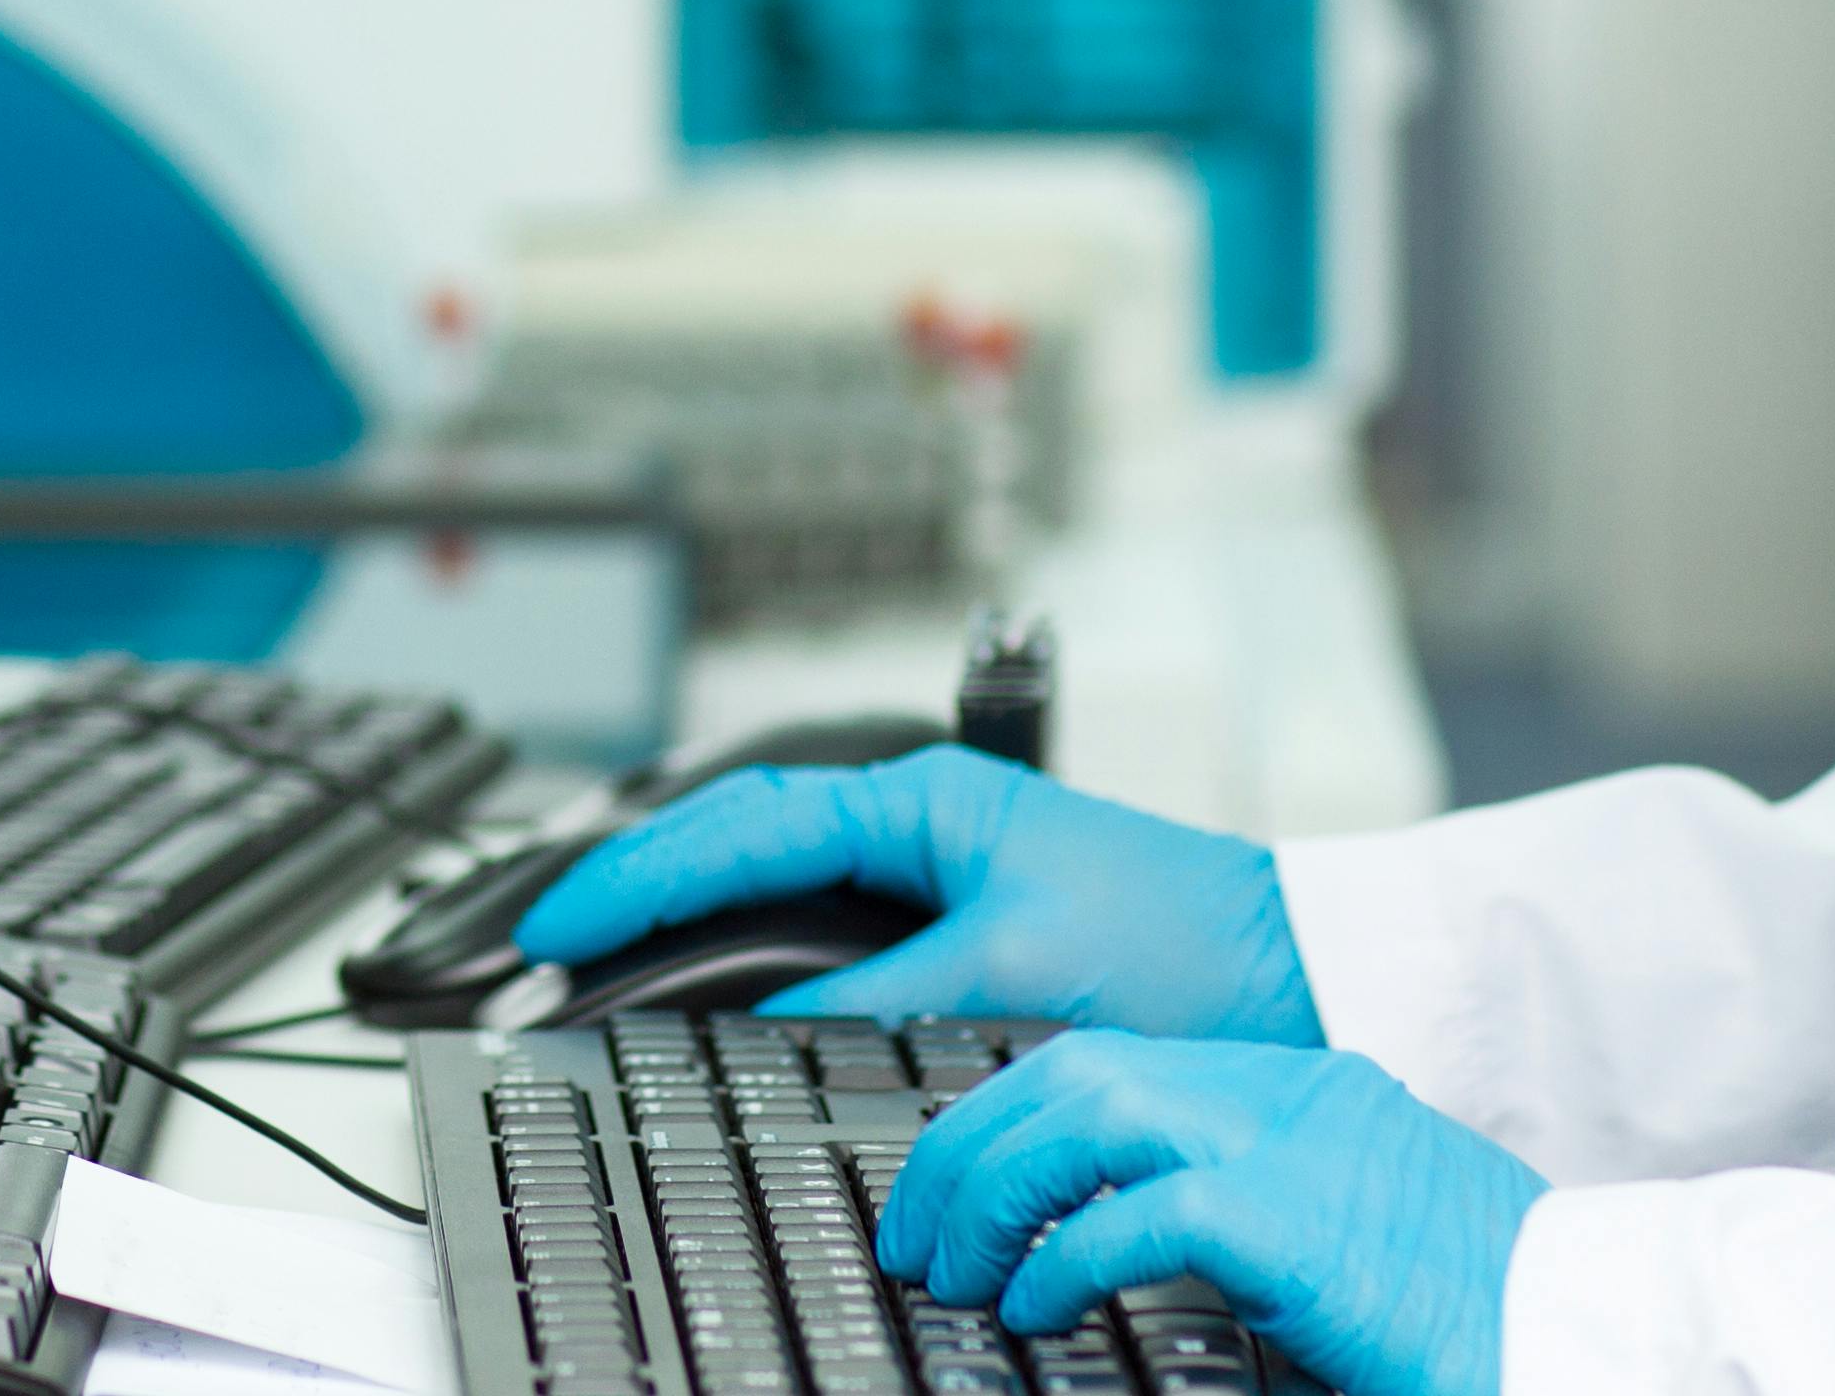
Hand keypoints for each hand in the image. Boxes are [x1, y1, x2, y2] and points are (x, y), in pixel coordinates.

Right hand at [509, 748, 1320, 1041]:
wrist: (1296, 972)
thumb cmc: (1185, 948)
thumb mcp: (1016, 978)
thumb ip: (882, 1001)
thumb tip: (769, 1037)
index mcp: (925, 797)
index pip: (740, 826)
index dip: (635, 878)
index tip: (554, 926)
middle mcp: (919, 815)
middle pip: (733, 832)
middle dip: (632, 880)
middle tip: (538, 936)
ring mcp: (933, 864)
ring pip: (770, 873)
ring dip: (683, 910)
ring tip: (595, 954)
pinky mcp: (956, 920)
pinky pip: (820, 922)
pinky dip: (750, 946)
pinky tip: (713, 987)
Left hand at [878, 1031, 1540, 1395]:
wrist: (1586, 1322)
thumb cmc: (1478, 1300)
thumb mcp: (1345, 1233)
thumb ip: (1246, 1216)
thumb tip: (1117, 1254)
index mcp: (1298, 1089)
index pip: (1113, 1061)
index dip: (1013, 1111)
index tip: (959, 1175)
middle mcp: (1285, 1094)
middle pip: (1074, 1070)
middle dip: (972, 1141)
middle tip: (916, 1225)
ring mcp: (1289, 1144)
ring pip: (1083, 1112)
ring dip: (991, 1187)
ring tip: (947, 1265)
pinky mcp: (1290, 1219)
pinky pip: (1133, 1214)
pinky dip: (1059, 1254)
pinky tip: (1026, 1306)